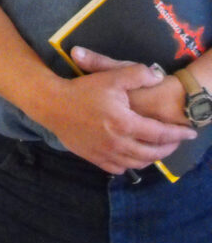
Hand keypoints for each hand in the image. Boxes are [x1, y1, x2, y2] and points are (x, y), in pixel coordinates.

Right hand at [43, 57, 194, 172]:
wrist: (52, 105)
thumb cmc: (82, 89)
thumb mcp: (111, 76)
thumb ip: (137, 75)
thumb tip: (157, 77)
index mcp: (125, 123)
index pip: (160, 134)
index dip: (178, 134)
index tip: (190, 133)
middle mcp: (119, 143)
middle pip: (151, 153)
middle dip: (168, 149)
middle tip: (176, 142)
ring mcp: (106, 153)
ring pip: (137, 163)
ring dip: (151, 158)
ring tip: (156, 149)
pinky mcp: (94, 158)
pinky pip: (119, 168)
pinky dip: (130, 164)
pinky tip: (131, 156)